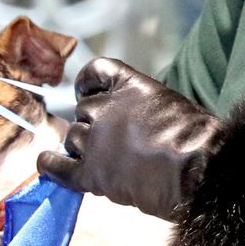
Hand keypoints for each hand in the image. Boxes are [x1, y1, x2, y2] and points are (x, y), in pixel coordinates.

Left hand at [36, 58, 223, 220]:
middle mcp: (106, 108)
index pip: (95, 72)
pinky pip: (61, 167)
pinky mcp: (93, 173)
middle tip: (110, 141)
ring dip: (82, 146)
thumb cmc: (197, 139)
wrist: (199, 170)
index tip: (86, 93)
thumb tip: (135, 123)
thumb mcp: (170, 104)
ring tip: (99, 159)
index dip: (88, 84)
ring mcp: (96, 141)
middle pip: (82, 111)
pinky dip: (51, 165)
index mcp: (129, 85)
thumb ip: (143, 106)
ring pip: (73, 138)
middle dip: (92, 124)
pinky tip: (45, 163)